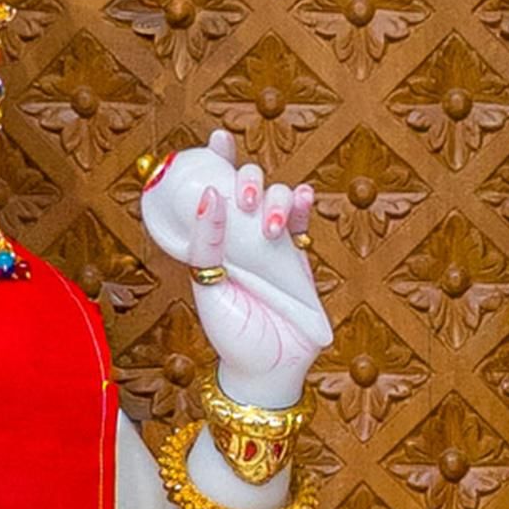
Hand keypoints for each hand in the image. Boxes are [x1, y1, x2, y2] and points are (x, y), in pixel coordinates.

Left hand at [139, 130, 329, 404]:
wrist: (269, 367)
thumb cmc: (231, 334)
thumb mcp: (208, 288)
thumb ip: (205, 245)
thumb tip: (209, 195)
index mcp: (211, 240)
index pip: (212, 190)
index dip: (216, 161)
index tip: (217, 140)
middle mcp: (240, 236)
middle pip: (247, 185)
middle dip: (247, 179)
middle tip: (241, 199)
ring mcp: (270, 244)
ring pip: (275, 196)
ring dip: (273, 198)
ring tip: (267, 226)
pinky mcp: (297, 256)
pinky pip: (302, 220)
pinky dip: (302, 203)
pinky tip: (301, 199)